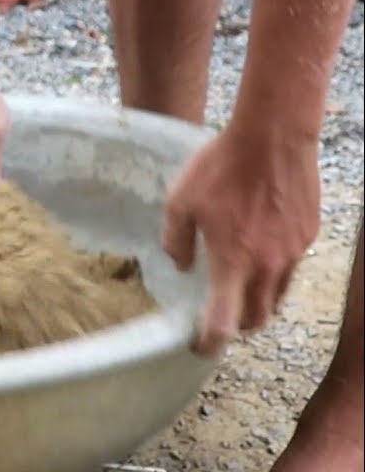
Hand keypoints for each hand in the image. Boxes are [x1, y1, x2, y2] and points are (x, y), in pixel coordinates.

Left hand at [162, 122, 320, 356]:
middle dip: (237, 326)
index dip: (210, 342)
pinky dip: (275, 275)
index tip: (200, 346)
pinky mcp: (308, 236)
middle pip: (256, 318)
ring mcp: (293, 252)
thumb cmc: (220, 167)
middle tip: (220, 318)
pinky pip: (291, 269)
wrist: (272, 137)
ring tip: (240, 293)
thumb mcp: (180, 201)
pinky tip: (260, 255)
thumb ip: (176, 240)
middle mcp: (267, 265)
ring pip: (277, 297)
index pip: (224, 321)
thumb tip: (182, 266)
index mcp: (232, 261)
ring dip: (258, 304)